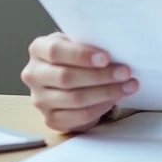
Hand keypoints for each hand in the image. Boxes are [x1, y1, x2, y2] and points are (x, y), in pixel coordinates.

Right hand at [21, 32, 139, 131]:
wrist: (67, 79)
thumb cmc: (75, 56)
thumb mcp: (76, 42)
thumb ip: (88, 42)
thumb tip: (117, 46)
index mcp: (38, 49)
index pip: (55, 51)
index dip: (81, 55)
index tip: (106, 58)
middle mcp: (33, 74)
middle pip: (66, 78)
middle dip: (100, 76)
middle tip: (125, 72)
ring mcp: (39, 99)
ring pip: (74, 99)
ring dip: (105, 92)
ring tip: (128, 86)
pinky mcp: (50, 119)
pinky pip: (78, 116)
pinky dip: (100, 108)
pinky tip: (114, 99)